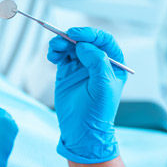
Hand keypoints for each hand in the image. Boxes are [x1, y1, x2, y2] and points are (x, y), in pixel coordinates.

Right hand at [47, 27, 127, 163]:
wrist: (82, 132)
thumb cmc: (98, 112)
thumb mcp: (103, 87)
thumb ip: (97, 63)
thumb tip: (84, 46)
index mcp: (113, 64)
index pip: (104, 41)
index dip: (91, 34)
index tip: (77, 35)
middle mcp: (97, 62)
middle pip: (85, 40)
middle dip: (73, 37)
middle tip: (62, 39)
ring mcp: (81, 66)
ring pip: (71, 46)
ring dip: (61, 43)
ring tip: (54, 49)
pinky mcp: (67, 72)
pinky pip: (61, 55)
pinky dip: (55, 52)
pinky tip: (53, 56)